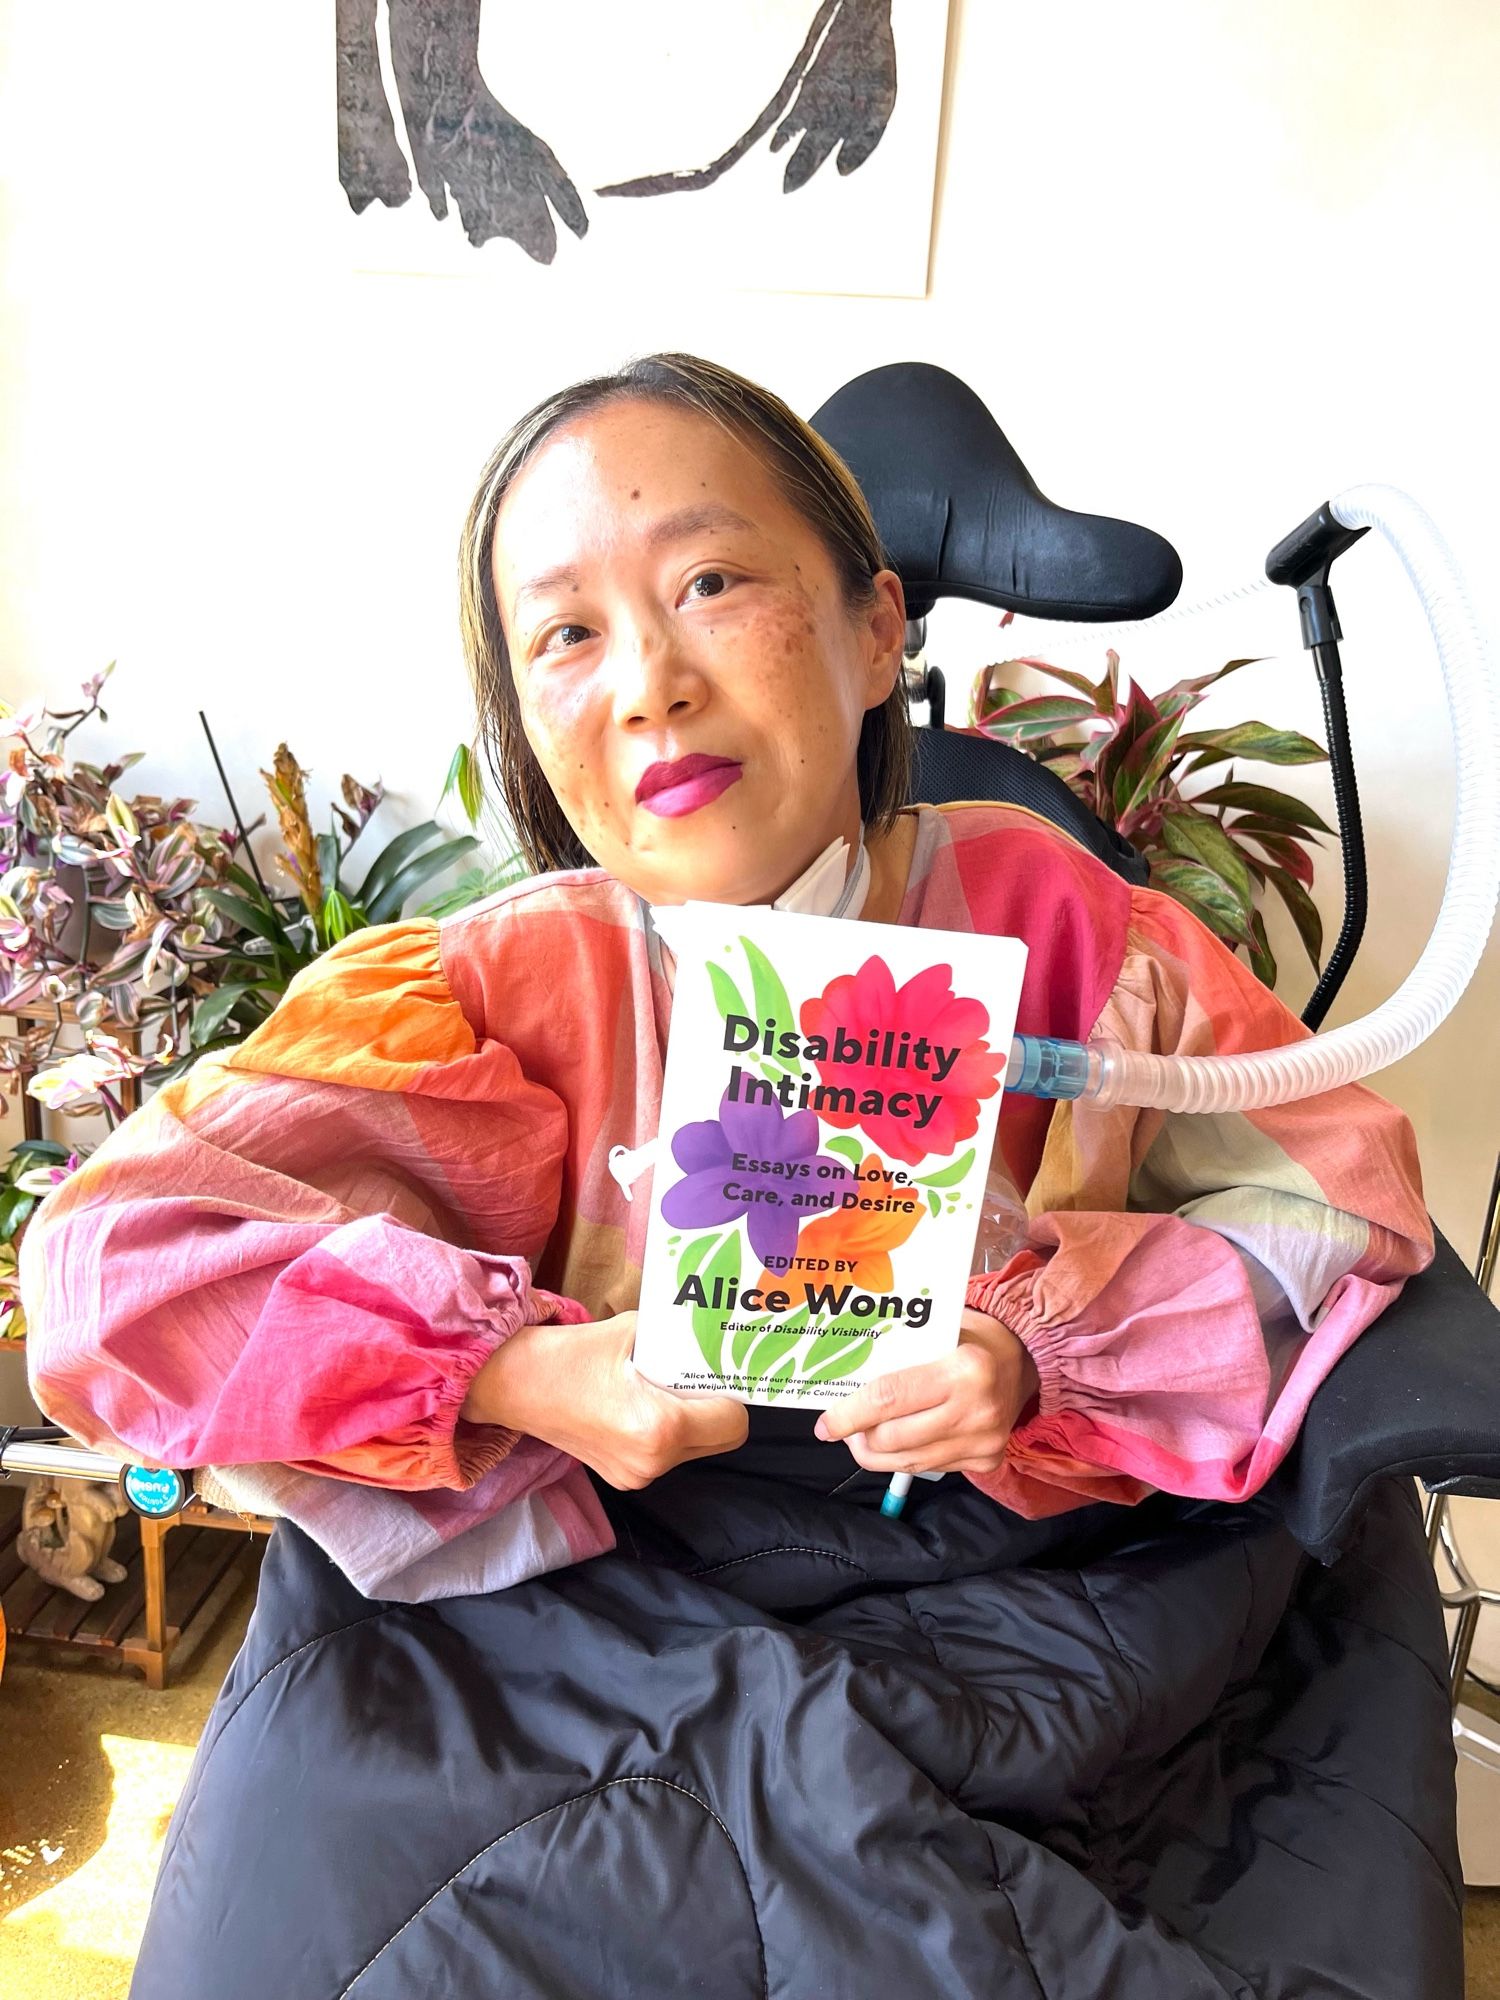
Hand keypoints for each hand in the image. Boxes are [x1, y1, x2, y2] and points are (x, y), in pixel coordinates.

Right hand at [461, 1312, 747, 1490]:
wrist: (511, 1385)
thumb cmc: (568, 1355)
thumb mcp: (633, 1331)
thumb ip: (678, 1338)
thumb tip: (714, 1328)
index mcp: (660, 1428)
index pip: (733, 1422)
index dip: (734, 1393)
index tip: (723, 1369)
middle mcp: (652, 1462)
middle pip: (720, 1439)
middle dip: (716, 1406)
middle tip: (698, 1374)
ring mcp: (635, 1476)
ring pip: (694, 1447)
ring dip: (691, 1419)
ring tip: (663, 1386)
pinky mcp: (620, 1478)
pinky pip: (666, 1454)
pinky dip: (666, 1431)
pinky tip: (642, 1403)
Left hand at [812, 1309, 1038, 1476]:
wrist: (1027, 1359)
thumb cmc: (973, 1338)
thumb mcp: (939, 1331)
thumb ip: (899, 1355)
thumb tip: (846, 1382)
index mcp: (963, 1370)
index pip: (889, 1398)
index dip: (849, 1414)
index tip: (825, 1424)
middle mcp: (976, 1410)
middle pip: (893, 1438)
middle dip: (858, 1436)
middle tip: (842, 1427)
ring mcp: (983, 1441)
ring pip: (908, 1462)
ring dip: (876, 1454)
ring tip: (861, 1440)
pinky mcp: (986, 1460)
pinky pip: (931, 1467)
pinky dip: (906, 1458)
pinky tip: (896, 1443)